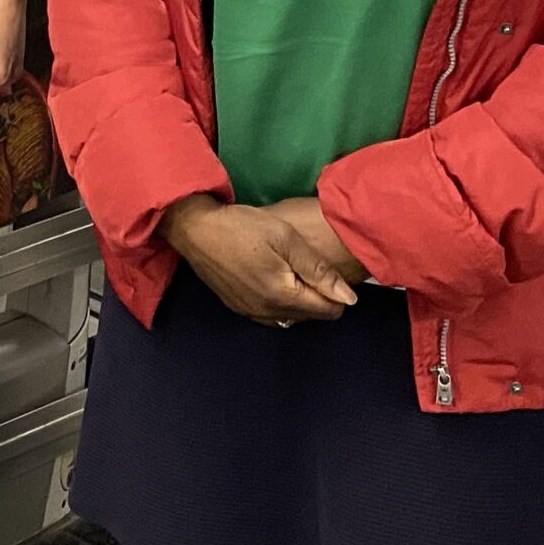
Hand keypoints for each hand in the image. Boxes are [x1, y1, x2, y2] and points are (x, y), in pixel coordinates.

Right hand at [162, 193, 360, 327]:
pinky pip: (270, 314)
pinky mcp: (236, 308)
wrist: (194, 228)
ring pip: (290, 317)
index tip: (324, 269)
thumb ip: (319, 269)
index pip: (330, 310)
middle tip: (306, 265)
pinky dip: (279, 302)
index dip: (336, 291)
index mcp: (283, 296)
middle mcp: (267, 312)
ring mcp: (249, 313)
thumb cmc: (242, 227)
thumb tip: (349, 298)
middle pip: (311, 316)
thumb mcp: (285, 238)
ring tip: (289, 270)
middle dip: (318, 296)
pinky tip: (270, 278)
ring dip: (298, 300)